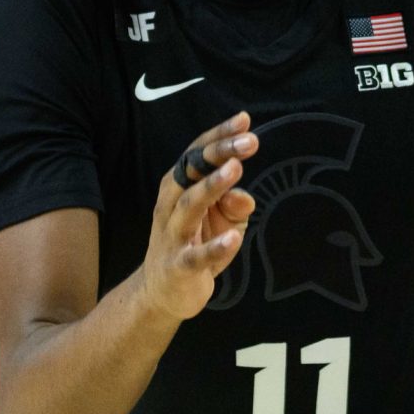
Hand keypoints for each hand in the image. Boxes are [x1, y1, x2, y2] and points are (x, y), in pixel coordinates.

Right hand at [137, 111, 259, 319]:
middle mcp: (171, 205)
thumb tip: (245, 196)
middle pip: (191, 172)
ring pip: (190, 206)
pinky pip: (197, 255)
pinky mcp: (179, 266)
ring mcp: (173, 235)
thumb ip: (236, 204)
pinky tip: (235, 238)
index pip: (197, 154)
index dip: (219, 136)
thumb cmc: (197, 244)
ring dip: (212, 186)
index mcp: (179, 187)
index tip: (244, 120)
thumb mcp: (225, 221)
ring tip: (235, 170)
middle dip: (219, 153)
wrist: (164, 293)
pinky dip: (215, 247)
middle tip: (248, 140)